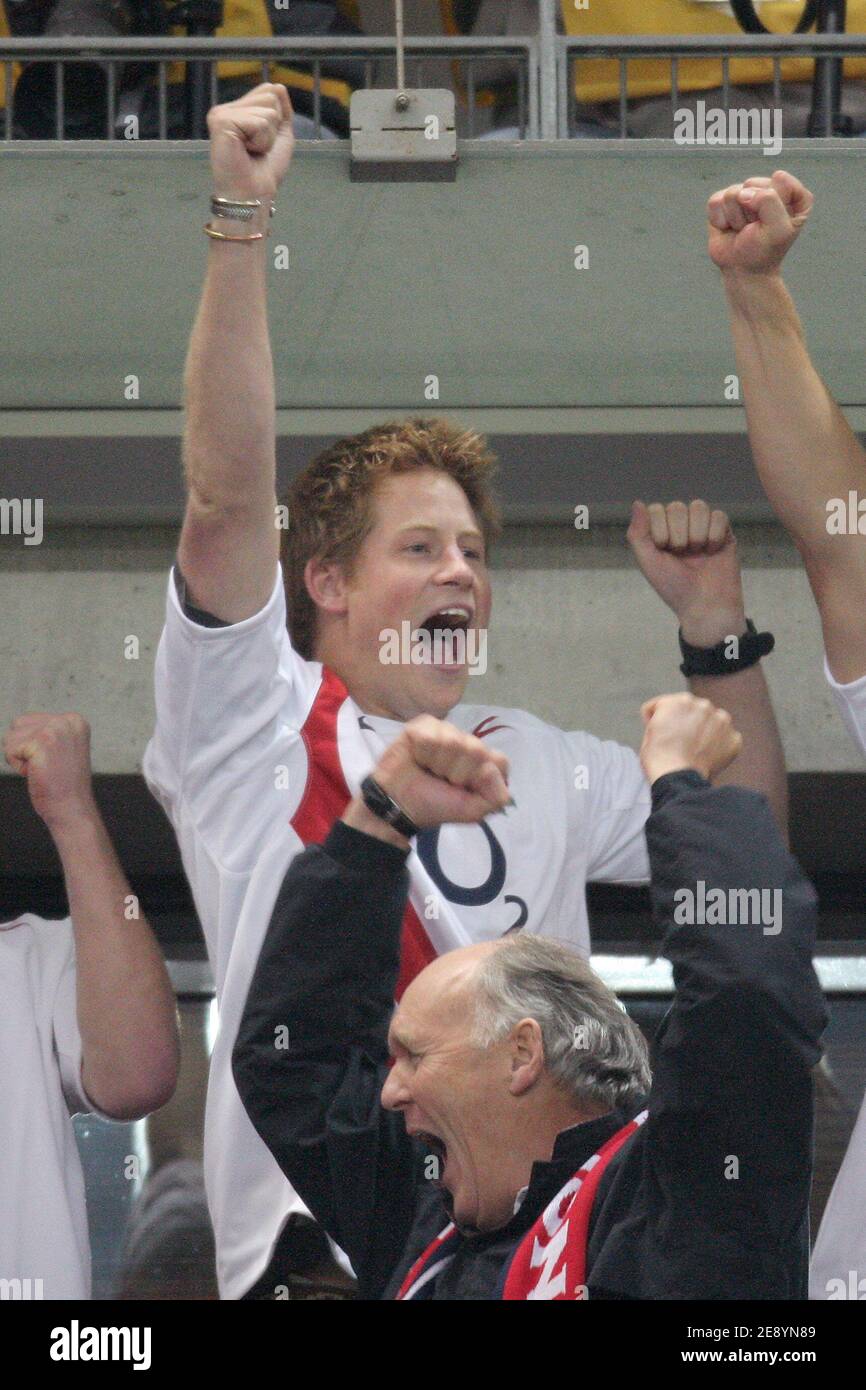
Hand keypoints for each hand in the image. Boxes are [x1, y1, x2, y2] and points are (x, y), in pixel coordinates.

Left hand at [3, 712, 97, 831]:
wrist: (72, 808)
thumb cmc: (62, 785)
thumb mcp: (61, 748)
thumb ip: (46, 731)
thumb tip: (18, 724)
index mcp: (73, 720)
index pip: (29, 720)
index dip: (32, 745)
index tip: (54, 761)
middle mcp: (66, 721)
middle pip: (18, 725)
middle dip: (23, 749)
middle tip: (47, 766)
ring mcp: (55, 730)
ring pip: (11, 737)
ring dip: (20, 758)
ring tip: (42, 770)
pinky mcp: (41, 742)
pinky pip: (10, 751)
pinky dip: (18, 767)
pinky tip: (37, 774)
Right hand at [207, 82, 295, 202]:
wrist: (254, 195)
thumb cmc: (264, 171)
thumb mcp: (280, 136)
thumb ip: (282, 111)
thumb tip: (279, 85)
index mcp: (237, 110)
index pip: (269, 91)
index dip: (276, 119)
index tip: (262, 142)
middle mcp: (226, 108)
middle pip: (270, 95)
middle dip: (273, 126)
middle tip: (256, 148)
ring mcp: (221, 114)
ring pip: (267, 109)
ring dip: (267, 137)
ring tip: (251, 151)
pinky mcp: (221, 122)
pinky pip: (258, 122)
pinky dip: (261, 141)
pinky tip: (246, 152)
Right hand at [347, 716, 509, 840]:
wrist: (397, 803)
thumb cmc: (434, 805)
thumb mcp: (472, 811)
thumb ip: (496, 797)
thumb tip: (492, 770)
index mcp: (484, 763)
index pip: (499, 762)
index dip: (482, 778)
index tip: (465, 789)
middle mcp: (469, 744)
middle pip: (477, 750)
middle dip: (458, 773)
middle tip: (442, 780)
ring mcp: (448, 731)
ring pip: (454, 741)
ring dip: (438, 763)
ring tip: (427, 770)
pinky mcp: (425, 724)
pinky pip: (432, 734)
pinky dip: (423, 752)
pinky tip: (417, 757)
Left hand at [628, 499, 745, 646]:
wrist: (705, 604)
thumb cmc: (674, 586)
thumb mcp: (648, 562)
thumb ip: (638, 534)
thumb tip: (637, 502)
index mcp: (661, 530)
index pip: (657, 509)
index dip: (660, 531)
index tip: (664, 552)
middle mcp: (681, 525)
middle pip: (677, 507)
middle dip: (678, 535)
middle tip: (683, 555)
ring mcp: (703, 526)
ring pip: (698, 506)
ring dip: (696, 534)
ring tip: (698, 553)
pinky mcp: (724, 531)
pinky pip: (719, 515)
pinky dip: (714, 535)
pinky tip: (713, 550)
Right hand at [639, 693, 741, 784]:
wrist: (678, 779)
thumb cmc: (659, 758)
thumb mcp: (650, 730)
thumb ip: (664, 717)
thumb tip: (676, 722)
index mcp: (680, 700)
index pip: (666, 705)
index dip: (658, 720)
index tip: (658, 734)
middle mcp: (704, 704)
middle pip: (691, 711)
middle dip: (685, 723)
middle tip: (677, 744)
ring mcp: (722, 720)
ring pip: (711, 722)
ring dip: (704, 732)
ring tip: (693, 751)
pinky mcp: (734, 738)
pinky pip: (725, 738)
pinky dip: (717, 746)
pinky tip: (706, 757)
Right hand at [707, 170, 812, 275]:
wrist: (742, 270)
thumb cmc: (764, 251)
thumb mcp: (779, 229)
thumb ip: (769, 201)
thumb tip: (742, 193)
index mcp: (792, 194)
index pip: (780, 180)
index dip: (773, 204)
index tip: (773, 223)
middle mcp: (768, 189)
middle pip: (753, 185)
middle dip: (751, 212)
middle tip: (755, 229)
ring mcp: (744, 194)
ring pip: (732, 193)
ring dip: (736, 218)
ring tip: (742, 230)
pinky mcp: (724, 202)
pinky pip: (716, 201)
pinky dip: (720, 220)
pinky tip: (728, 228)